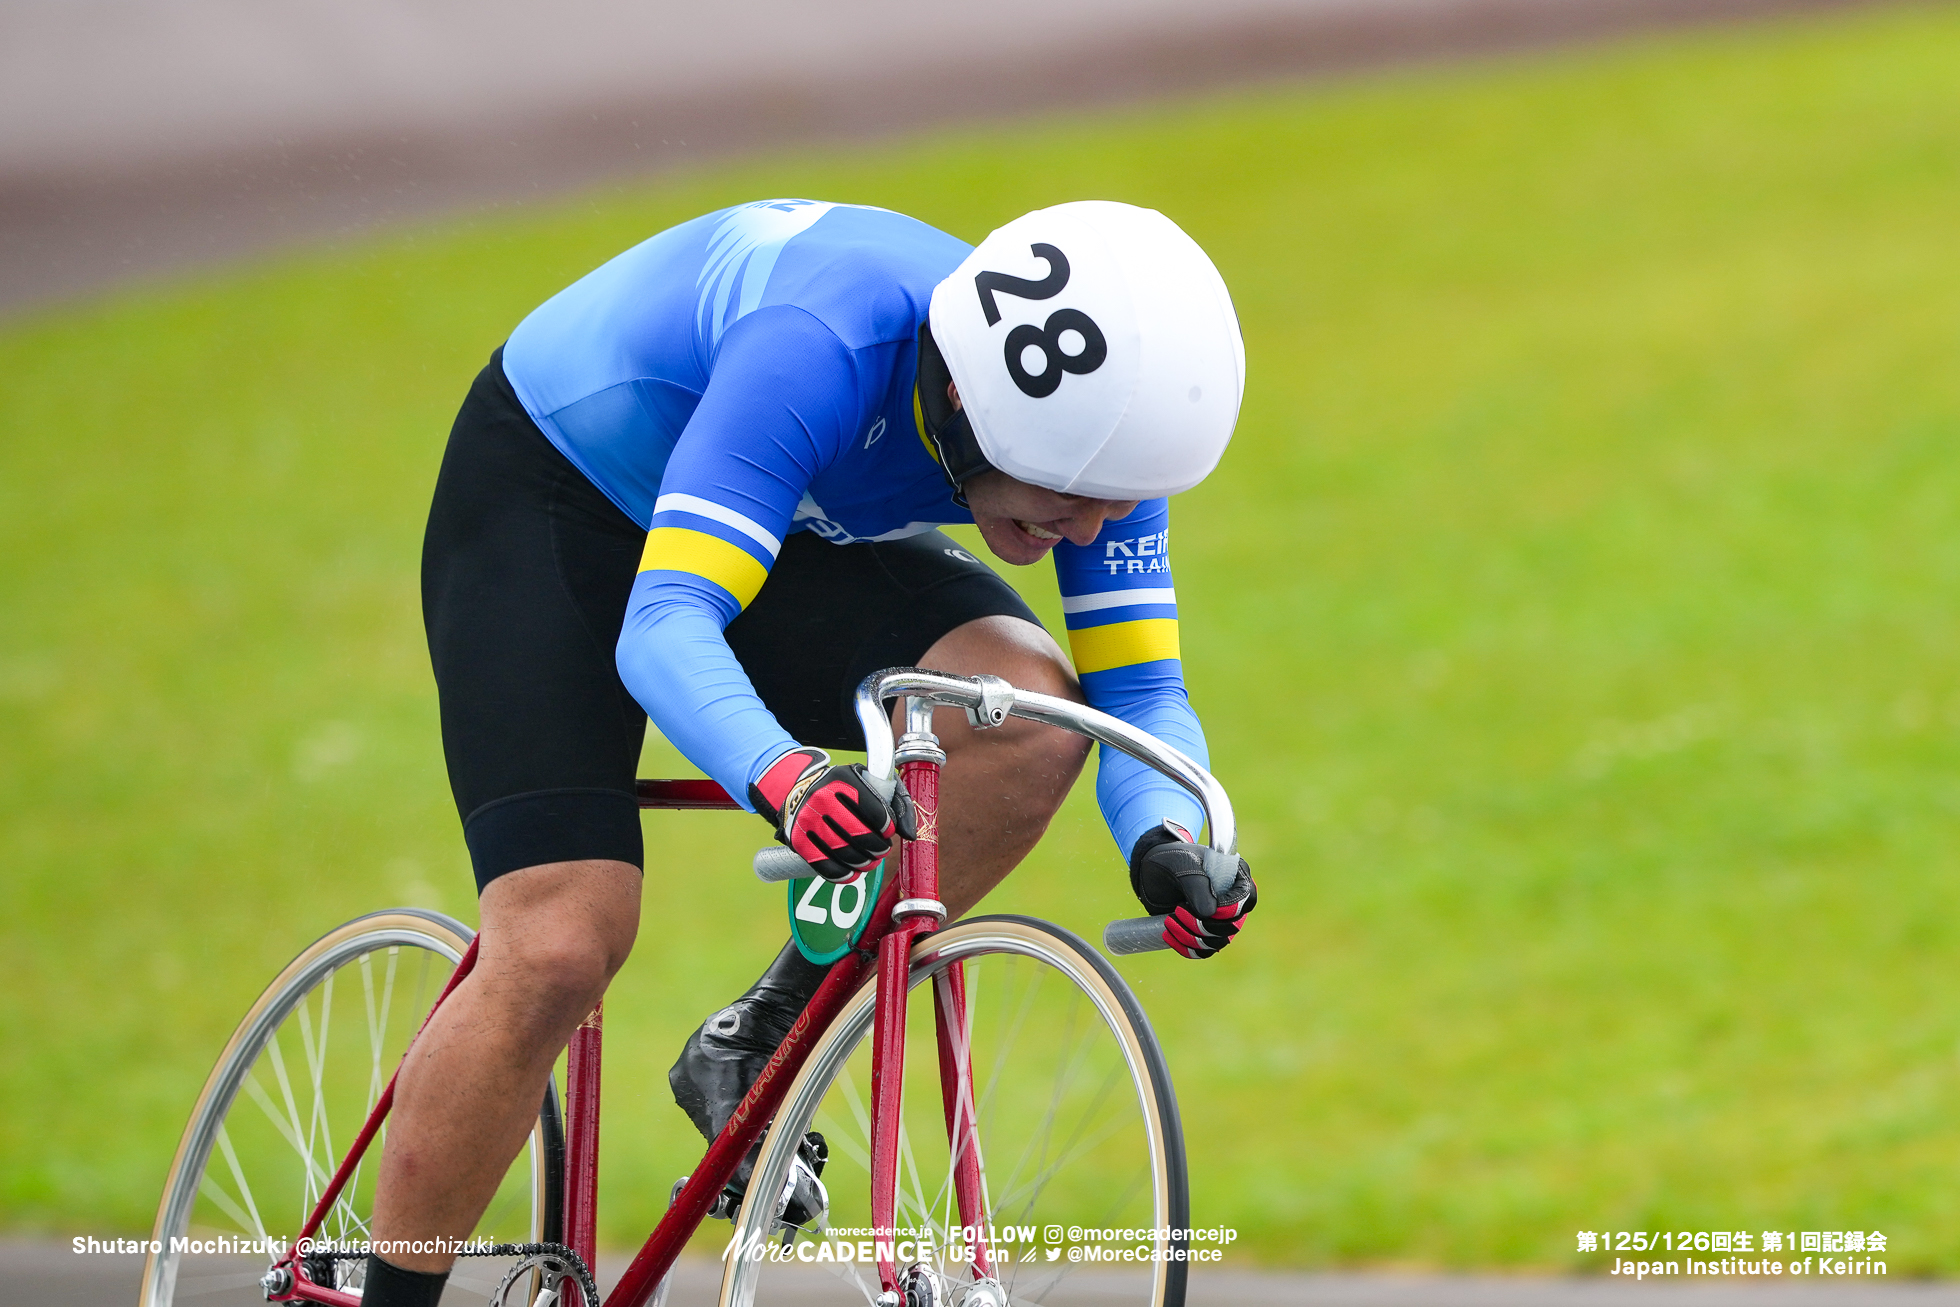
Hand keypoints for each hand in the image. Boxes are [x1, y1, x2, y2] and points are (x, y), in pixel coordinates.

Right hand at [749, 748, 912, 880]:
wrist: (799, 790)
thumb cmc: (844, 789)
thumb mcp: (871, 782)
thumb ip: (898, 802)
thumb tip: (909, 835)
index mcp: (842, 780)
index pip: (874, 810)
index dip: (886, 827)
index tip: (887, 830)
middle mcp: (821, 798)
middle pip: (861, 836)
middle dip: (878, 848)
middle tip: (882, 849)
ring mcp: (807, 821)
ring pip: (845, 854)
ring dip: (865, 863)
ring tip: (870, 861)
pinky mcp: (798, 840)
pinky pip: (826, 867)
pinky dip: (845, 874)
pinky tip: (853, 872)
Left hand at [1129, 821, 1256, 958]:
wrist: (1151, 870)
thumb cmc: (1171, 860)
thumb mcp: (1182, 865)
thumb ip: (1197, 887)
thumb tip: (1210, 914)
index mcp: (1236, 876)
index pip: (1246, 899)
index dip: (1226, 909)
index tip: (1197, 907)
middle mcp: (1234, 900)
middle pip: (1232, 926)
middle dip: (1201, 925)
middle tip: (1176, 911)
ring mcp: (1221, 919)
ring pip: (1217, 942)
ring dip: (1191, 937)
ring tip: (1168, 921)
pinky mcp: (1206, 933)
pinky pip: (1204, 951)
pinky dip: (1186, 947)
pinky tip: (1168, 934)